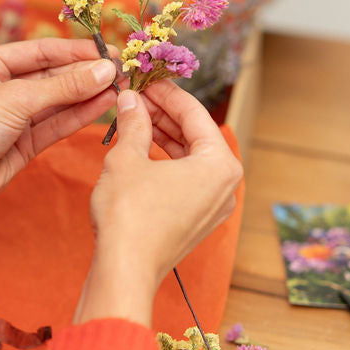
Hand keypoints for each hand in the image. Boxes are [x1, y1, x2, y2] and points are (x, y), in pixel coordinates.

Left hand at [0, 38, 117, 214]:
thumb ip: (63, 86)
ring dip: (88, 94)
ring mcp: (14, 116)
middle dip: (86, 74)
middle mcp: (2, 86)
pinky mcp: (23, 143)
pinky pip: (56, 123)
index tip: (108, 53)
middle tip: (121, 71)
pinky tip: (103, 105)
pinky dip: (79, 115)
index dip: (75, 52)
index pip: (40, 51)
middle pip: (52, 75)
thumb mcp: (15, 99)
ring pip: (58, 101)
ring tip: (120, 88)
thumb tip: (104, 71)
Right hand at [76, 81, 242, 325]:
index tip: (146, 79)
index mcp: (220, 164)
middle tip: (137, 96)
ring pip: (190, 158)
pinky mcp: (196, 221)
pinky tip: (140, 148)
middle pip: (196, 135)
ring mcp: (213, 206)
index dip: (166, 93)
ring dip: (163, 136)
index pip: (195, 114)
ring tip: (134, 117)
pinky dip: (165, 161)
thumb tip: (130, 101)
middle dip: (165, 114)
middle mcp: (225, 185)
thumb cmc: (130, 214)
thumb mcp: (127, 158)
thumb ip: (134, 124)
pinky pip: (185, 180)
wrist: (125, 270)